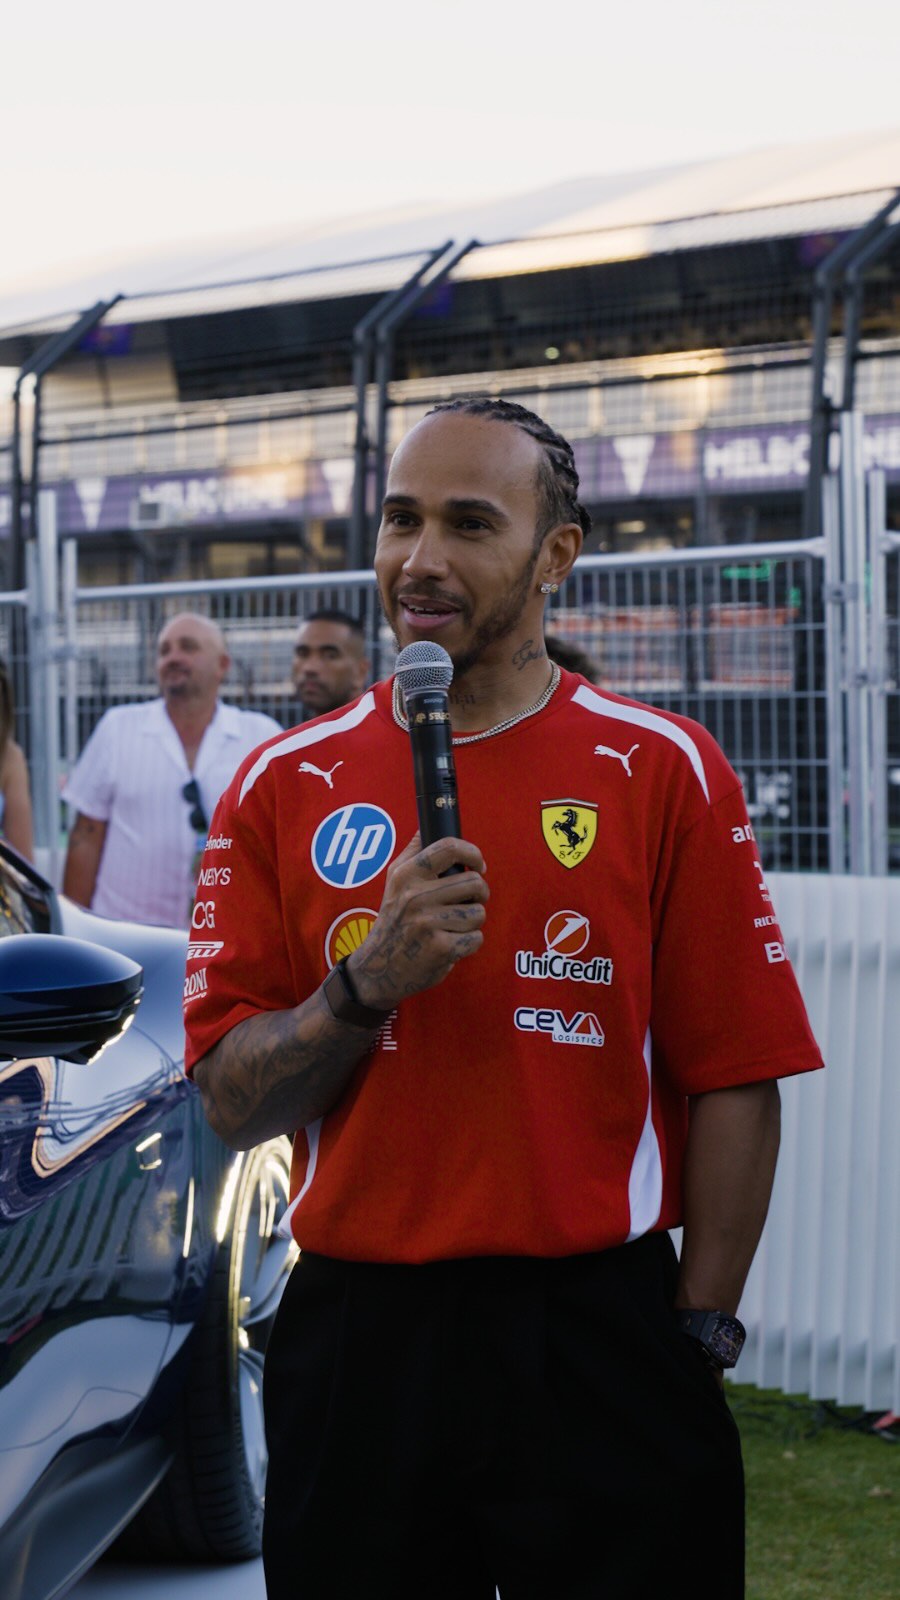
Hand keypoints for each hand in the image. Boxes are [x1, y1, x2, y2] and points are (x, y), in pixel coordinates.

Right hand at [347, 832, 487, 1010]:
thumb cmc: (393, 920)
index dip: (473, 852)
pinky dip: (469, 943)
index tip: (478, 864)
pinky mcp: (441, 948)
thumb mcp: (393, 882)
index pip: (449, 847)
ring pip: (478, 912)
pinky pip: (476, 938)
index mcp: (406, 874)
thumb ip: (413, 852)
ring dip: (472, 921)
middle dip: (479, 894)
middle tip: (468, 901)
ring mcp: (428, 922)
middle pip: (475, 882)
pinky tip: (452, 944)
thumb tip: (427, 824)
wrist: (378, 967)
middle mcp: (416, 896)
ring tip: (454, 925)